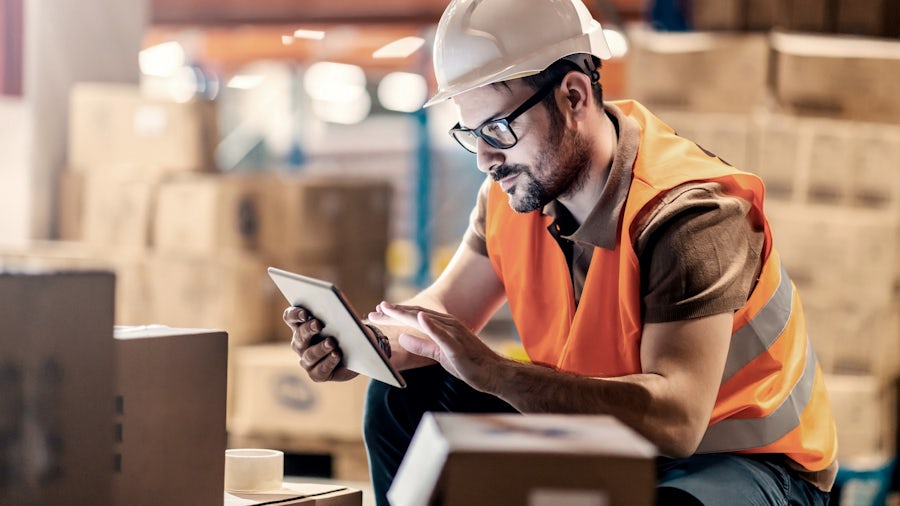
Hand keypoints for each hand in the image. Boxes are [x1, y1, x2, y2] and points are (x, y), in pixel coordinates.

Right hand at [284, 306, 358, 381]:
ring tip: (332, 343)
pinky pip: (319, 370)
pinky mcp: (316, 374)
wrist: (361, 350)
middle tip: (319, 324)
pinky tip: (337, 355)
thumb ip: (337, 313)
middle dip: (308, 329)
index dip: (295, 314)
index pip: (290, 317)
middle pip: (299, 335)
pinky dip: (329, 362)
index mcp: (301, 325)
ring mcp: (306, 360)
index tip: (306, 312)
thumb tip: (336, 310)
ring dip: (320, 348)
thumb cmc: (348, 330)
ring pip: (308, 354)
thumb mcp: (344, 319)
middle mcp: (300, 343)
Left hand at [373, 301, 502, 390]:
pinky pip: (442, 334)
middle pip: (415, 316)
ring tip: (388, 309)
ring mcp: (453, 333)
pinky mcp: (458, 345)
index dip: (394, 315)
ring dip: (405, 314)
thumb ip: (422, 346)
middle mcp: (447, 324)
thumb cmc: (469, 364)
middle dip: (393, 313)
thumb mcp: (439, 355)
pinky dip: (430, 325)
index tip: (377, 313)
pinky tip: (419, 318)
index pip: (414, 318)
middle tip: (374, 311)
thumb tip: (402, 338)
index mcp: (442, 326)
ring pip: (425, 320)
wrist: (494, 373)